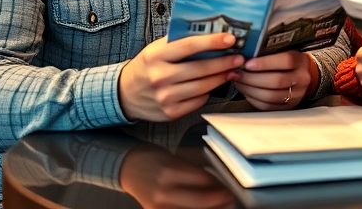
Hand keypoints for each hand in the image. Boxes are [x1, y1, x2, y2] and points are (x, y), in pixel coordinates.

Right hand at [118, 34, 243, 121]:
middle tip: (239, 58)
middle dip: (224, 62)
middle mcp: (160, 76)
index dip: (212, 42)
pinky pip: (198, 101)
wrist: (125, 93)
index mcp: (156, 56)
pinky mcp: (170, 112)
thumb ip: (179, 42)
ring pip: (203, 86)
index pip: (189, 46)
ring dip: (221, 78)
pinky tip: (212, 85)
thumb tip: (212, 34)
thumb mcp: (157, 49)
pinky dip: (208, 92)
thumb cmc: (147, 66)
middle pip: (201, 68)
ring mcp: (165, 96)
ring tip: (232, 71)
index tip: (230, 39)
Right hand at [120, 144, 234, 208]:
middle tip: (232, 197)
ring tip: (224, 205)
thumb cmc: (154, 159)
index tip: (232, 184)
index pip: (202, 180)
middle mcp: (163, 193)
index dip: (220, 183)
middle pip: (200, 201)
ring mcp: (158, 208)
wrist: (129, 169)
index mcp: (169, 173)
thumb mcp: (176, 156)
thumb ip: (198, 166)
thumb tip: (221, 176)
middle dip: (220, 200)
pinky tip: (206, 208)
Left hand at [233, 51, 314, 109]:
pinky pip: (267, 106)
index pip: (286, 61)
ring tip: (238, 81)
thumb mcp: (284, 50)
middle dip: (252, 77)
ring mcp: (295, 95)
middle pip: (276, 81)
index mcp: (300, 61)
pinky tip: (245, 90)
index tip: (247, 63)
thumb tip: (245, 52)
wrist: (302, 75)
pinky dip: (252, 98)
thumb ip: (268, 51)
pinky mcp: (287, 106)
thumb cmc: (286, 60)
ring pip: (270, 96)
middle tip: (237, 73)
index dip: (265, 63)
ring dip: (249, 89)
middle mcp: (301, 79)